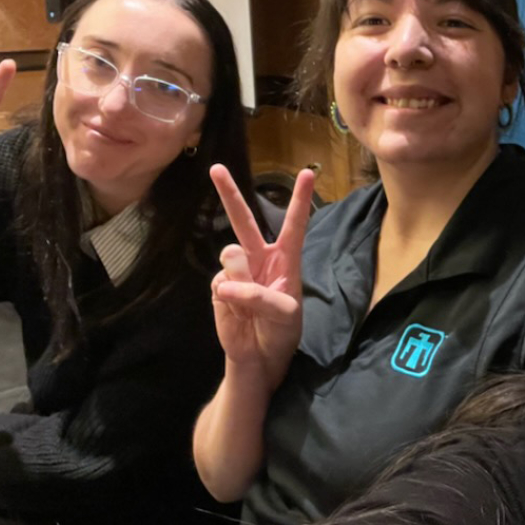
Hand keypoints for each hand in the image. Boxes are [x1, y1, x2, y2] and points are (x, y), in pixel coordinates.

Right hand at [209, 165, 314, 390]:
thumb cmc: (281, 332)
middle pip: (244, 221)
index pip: (294, 225)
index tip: (309, 172)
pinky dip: (228, 299)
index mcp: (286, 260)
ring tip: (249, 305)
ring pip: (230, 256)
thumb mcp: (284, 315)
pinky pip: (220, 283)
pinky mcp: (219, 285)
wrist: (258, 357)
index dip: (300, 200)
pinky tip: (236, 312)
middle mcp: (260, 258)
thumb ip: (260, 296)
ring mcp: (237, 271)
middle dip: (230, 194)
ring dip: (240, 280)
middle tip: (216, 168)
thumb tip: (227, 285)